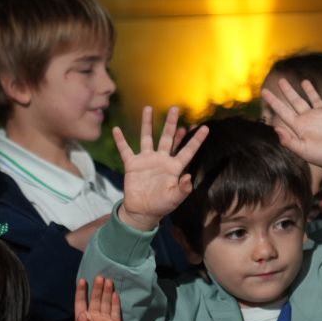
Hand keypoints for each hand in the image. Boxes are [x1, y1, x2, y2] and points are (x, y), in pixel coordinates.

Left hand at [71, 275, 122, 320]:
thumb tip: (83, 314)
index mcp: (83, 319)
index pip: (81, 302)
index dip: (81, 292)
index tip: (83, 281)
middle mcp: (94, 316)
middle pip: (95, 300)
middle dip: (97, 289)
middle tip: (100, 278)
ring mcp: (105, 320)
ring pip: (106, 303)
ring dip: (107, 292)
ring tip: (108, 281)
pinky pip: (116, 312)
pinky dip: (115, 303)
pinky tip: (115, 295)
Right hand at [111, 106, 208, 232]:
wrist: (142, 211)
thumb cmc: (161, 205)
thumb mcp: (174, 199)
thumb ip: (183, 189)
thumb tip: (188, 177)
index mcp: (174, 167)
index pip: (187, 151)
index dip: (196, 140)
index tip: (205, 128)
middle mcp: (161, 160)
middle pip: (168, 138)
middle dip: (171, 123)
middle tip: (175, 108)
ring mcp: (146, 160)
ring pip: (147, 138)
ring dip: (148, 124)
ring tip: (148, 108)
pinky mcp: (132, 165)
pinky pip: (125, 150)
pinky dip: (120, 140)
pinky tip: (116, 129)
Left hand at [261, 77, 321, 180]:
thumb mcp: (303, 150)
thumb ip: (289, 141)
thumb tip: (275, 129)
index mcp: (300, 126)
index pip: (283, 111)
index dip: (273, 101)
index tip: (264, 91)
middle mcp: (310, 118)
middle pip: (296, 101)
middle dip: (288, 91)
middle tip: (281, 80)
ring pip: (315, 98)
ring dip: (310, 90)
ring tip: (304, 81)